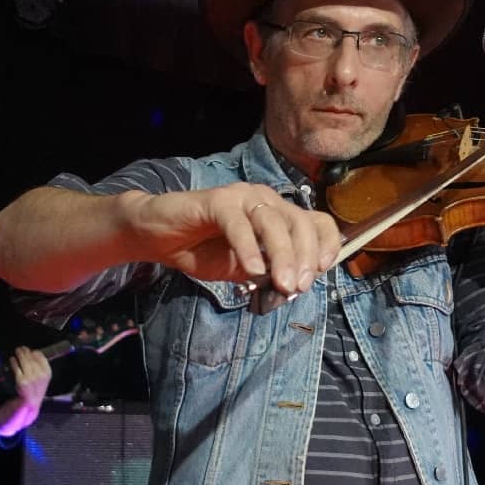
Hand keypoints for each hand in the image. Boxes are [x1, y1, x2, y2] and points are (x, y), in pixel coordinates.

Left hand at [10, 346, 51, 406]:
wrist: (31, 402)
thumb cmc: (37, 388)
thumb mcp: (44, 377)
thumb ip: (42, 365)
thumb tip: (34, 352)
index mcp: (47, 372)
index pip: (41, 358)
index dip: (35, 353)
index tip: (31, 351)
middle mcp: (40, 374)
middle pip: (31, 358)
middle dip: (25, 352)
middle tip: (21, 348)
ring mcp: (30, 377)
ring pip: (24, 361)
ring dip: (20, 354)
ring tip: (17, 351)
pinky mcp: (21, 380)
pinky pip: (16, 368)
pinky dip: (14, 362)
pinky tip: (12, 359)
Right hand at [124, 183, 340, 295]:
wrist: (158, 237)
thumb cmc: (202, 251)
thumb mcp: (244, 269)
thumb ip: (268, 274)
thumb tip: (293, 286)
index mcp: (277, 214)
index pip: (316, 221)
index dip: (326, 244)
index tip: (323, 271)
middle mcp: (265, 200)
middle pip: (299, 222)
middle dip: (305, 256)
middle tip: (300, 287)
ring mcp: (242, 197)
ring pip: (273, 222)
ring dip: (282, 255)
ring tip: (284, 284)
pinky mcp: (217, 200)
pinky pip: (238, 223)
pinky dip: (249, 248)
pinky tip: (253, 271)